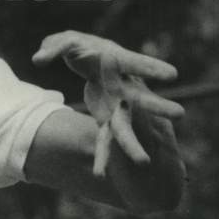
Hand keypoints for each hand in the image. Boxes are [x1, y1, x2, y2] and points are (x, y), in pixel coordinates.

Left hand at [33, 31, 184, 175]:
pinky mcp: (107, 119)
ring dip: (132, 146)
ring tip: (144, 164)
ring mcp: (118, 107)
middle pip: (142, 100)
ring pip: (126, 128)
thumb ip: (52, 48)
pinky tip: (100, 176)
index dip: (152, 68)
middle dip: (159, 108)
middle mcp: (124, 87)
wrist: (94, 59)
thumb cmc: (81, 47)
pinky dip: (102, 157)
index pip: (137, 64)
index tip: (172, 74)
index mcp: (120, 63)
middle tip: (180, 114)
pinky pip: (105, 141)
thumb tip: (37, 60)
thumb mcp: (65, 43)